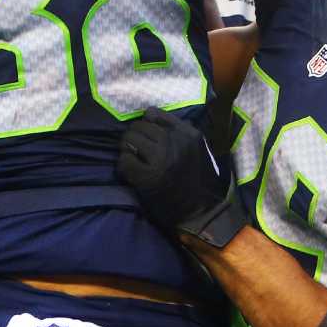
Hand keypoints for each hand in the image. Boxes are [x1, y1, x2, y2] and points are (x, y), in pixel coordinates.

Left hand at [116, 107, 245, 248]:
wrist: (202, 212)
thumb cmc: (200, 181)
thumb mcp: (199, 149)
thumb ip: (180, 132)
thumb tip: (150, 115)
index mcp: (188, 134)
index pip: (156, 114)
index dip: (145, 122)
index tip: (144, 133)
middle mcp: (174, 142)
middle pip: (140, 126)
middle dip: (133, 136)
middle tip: (134, 148)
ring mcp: (160, 159)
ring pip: (129, 140)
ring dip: (126, 148)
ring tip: (131, 158)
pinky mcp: (148, 176)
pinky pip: (124, 160)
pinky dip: (123, 165)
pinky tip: (129, 172)